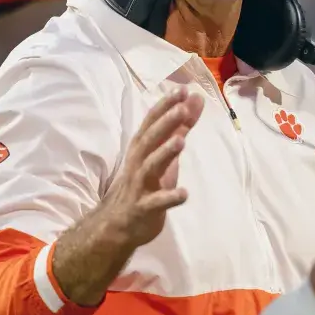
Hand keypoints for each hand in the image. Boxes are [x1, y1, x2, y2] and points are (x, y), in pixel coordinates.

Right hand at [97, 85, 203, 253]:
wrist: (118, 224)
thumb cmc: (144, 183)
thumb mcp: (164, 153)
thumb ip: (180, 127)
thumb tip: (196, 98)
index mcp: (141, 149)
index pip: (151, 122)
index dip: (165, 106)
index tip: (182, 89)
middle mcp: (137, 163)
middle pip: (150, 140)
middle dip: (165, 123)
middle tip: (182, 108)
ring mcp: (139, 186)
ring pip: (150, 167)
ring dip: (164, 154)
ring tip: (181, 142)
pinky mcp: (143, 209)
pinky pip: (156, 203)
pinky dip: (169, 198)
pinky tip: (184, 194)